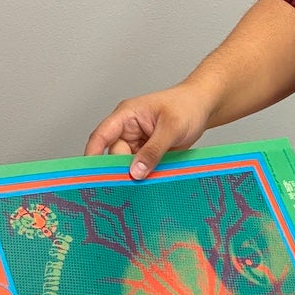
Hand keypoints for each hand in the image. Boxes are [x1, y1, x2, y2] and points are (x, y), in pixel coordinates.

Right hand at [84, 84, 212, 177]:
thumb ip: (153, 150)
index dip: (93, 155)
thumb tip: (136, 172)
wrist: (204, 107)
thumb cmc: (187, 106)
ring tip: (145, 187)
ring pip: (128, 165)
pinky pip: (141, 168)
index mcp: (126, 115)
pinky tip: (153, 183)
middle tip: (129, 189)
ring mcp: (137, 142)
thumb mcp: (171, 127)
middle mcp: (127, 129)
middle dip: (121, 171)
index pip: (101, 136)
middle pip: (115, 156)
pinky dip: (146, 176)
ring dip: (136, 175)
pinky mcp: (148, 153)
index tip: (90, 175)